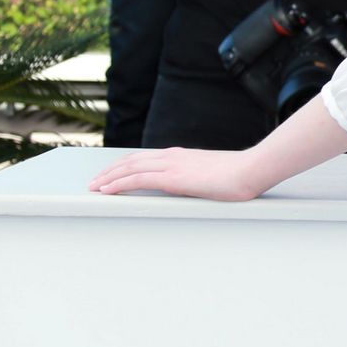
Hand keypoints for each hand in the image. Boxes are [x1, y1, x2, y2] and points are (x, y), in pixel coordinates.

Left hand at [88, 148, 262, 201]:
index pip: (146, 158)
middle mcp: (173, 157)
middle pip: (132, 160)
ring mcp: (172, 165)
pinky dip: (118, 184)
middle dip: (110, 170)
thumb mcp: (216, 174)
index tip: (113, 172)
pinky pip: (137, 180)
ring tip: (95, 186)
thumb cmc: (242, 174)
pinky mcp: (173, 178)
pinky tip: (107, 190)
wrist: (252, 169)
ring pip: (129, 168)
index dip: (126, 165)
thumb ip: (201, 178)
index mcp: (183, 156)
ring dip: (108, 177)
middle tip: (95, 180)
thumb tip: (198, 187)